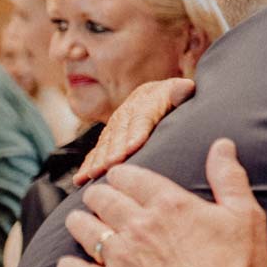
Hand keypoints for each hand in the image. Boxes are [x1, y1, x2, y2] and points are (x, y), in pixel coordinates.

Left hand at [56, 138, 266, 266]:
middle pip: (103, 200)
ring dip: (78, 223)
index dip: (121, 174)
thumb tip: (222, 143)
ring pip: (85, 231)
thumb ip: (229, 177)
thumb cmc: (237, 266)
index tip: (118, 176)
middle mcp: (139, 225)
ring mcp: (121, 259)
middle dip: (97, 195)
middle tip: (95, 197)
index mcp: (169, 203)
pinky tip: (66, 265)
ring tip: (76, 221)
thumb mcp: (245, 215)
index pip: (132, 176)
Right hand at [74, 77, 195, 184]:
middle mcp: (127, 112)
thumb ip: (181, 92)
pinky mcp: (108, 137)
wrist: (157, 93)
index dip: (136, 132)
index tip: (133, 147)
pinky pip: (96, 151)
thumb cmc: (175, 98)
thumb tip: (186, 87)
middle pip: (120, 132)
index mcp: (147, 101)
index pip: (141, 118)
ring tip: (94, 174)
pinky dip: (87, 164)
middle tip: (111, 165)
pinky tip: (79, 179)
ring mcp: (115, 125)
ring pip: (105, 143)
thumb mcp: (180, 91)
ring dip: (98, 159)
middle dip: (114, 149)